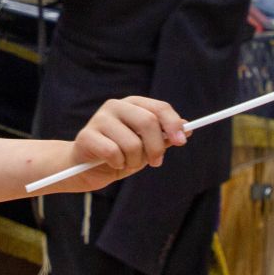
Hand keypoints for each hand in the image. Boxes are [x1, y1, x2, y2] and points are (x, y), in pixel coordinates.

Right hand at [69, 97, 187, 188]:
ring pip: (132, 143)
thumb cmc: (119, 155)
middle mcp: (115, 106)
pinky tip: (112, 164)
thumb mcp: (145, 147)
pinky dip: (118, 164)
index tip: (182, 141)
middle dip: (156, 147)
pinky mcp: (86, 136)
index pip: (159, 108)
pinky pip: (113, 153)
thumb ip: (164, 137)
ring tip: (127, 164)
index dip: (173, 124)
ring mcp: (99, 119)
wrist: (85, 170)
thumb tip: (188, 130)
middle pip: (148, 122)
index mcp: (133, 104)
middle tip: (155, 162)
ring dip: (134, 161)